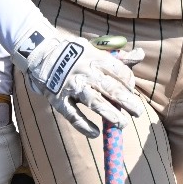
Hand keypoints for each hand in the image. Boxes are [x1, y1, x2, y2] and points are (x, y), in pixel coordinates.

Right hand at [17, 31, 143, 137]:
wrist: (41, 51)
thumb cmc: (74, 53)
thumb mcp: (96, 50)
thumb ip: (119, 57)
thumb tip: (140, 54)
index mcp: (96, 59)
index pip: (119, 72)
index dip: (129, 83)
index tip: (131, 91)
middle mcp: (86, 72)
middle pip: (110, 88)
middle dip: (126, 101)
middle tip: (138, 112)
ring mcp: (71, 86)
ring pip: (93, 101)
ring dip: (109, 113)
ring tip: (122, 124)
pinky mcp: (58, 99)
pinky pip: (72, 114)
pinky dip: (83, 125)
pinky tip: (95, 133)